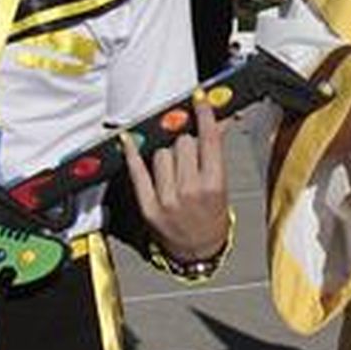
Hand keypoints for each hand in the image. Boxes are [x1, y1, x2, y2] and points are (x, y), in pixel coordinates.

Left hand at [122, 94, 229, 260]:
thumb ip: (215, 153)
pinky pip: (137, 172)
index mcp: (214, 185)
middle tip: (190, 148)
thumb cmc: (212, 217)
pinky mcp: (148, 206)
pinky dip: (132, 153)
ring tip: (175, 166)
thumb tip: (218, 121)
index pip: (209, 140)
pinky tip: (128, 139)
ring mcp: (167, 199)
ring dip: (167, 152)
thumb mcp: (221, 185)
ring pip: (161, 153)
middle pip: (183, 143)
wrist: (199, 251)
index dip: (204, 115)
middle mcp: (190, 191)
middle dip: (187, 140)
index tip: (200, 98)